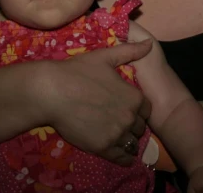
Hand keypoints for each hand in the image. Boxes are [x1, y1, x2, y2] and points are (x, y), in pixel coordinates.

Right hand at [40, 39, 153, 166]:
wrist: (52, 92)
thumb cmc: (78, 71)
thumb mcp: (106, 57)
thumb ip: (130, 51)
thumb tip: (150, 44)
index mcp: (134, 96)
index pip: (146, 109)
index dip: (138, 109)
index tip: (129, 108)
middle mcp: (129, 117)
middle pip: (139, 127)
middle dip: (132, 125)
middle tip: (121, 122)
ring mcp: (117, 134)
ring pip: (131, 143)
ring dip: (128, 141)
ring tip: (119, 137)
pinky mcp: (102, 147)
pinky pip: (121, 158)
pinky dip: (124, 158)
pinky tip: (122, 157)